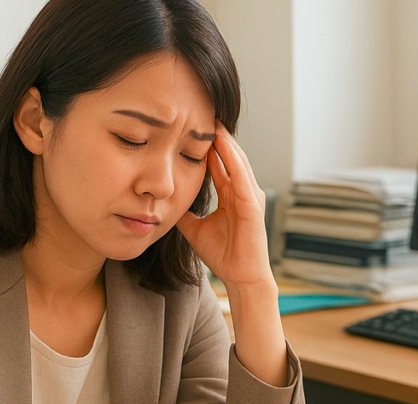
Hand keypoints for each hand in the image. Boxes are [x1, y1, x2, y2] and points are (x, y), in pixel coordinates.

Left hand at [176, 120, 273, 288]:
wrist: (240, 277)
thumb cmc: (223, 255)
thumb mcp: (195, 229)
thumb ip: (184, 214)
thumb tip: (164, 204)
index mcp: (232, 195)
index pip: (220, 163)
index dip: (207, 146)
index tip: (192, 128)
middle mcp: (243, 191)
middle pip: (230, 156)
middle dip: (218, 136)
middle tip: (203, 113)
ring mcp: (251, 196)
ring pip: (237, 160)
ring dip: (226, 141)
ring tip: (213, 121)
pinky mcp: (253, 204)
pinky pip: (241, 176)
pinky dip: (232, 159)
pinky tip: (222, 144)